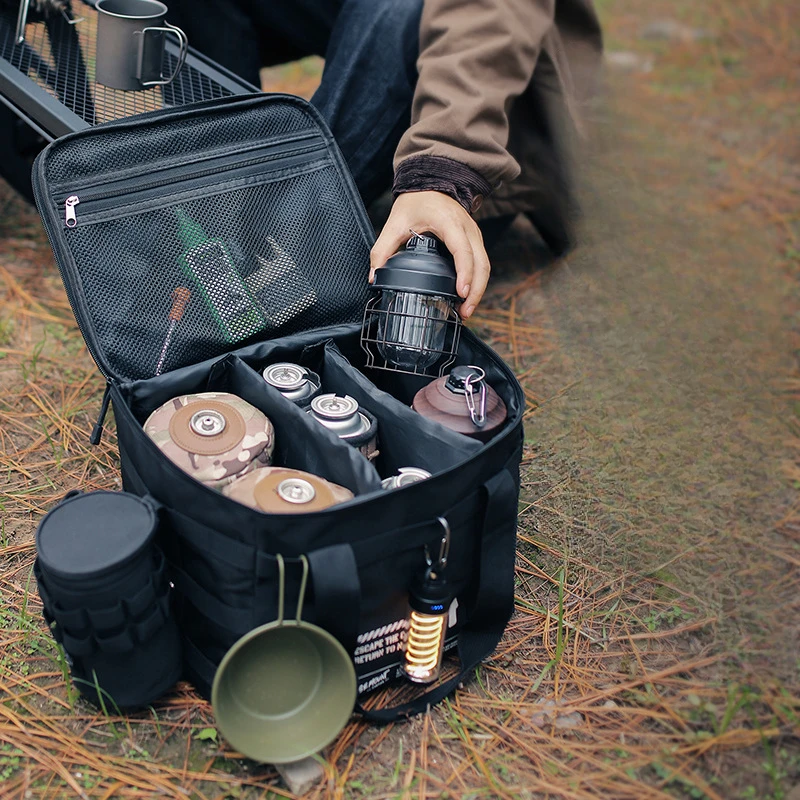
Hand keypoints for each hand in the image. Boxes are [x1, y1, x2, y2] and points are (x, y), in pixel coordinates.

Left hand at [369, 191, 489, 318]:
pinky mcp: (474, 240)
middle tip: (464, 313)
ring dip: (478, 290)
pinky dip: (477, 282)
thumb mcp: (394, 223)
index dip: (464, 273)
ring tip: (465, 311)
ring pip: (485, 266)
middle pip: (481, 264)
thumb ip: (382, 250)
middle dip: (475, 291)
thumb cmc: (416, 201)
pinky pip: (482, 263)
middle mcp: (467, 228)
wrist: (431, 183)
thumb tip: (374, 276)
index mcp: (448, 222)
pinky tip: (466, 297)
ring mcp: (474, 234)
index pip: (462, 251)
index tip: (460, 293)